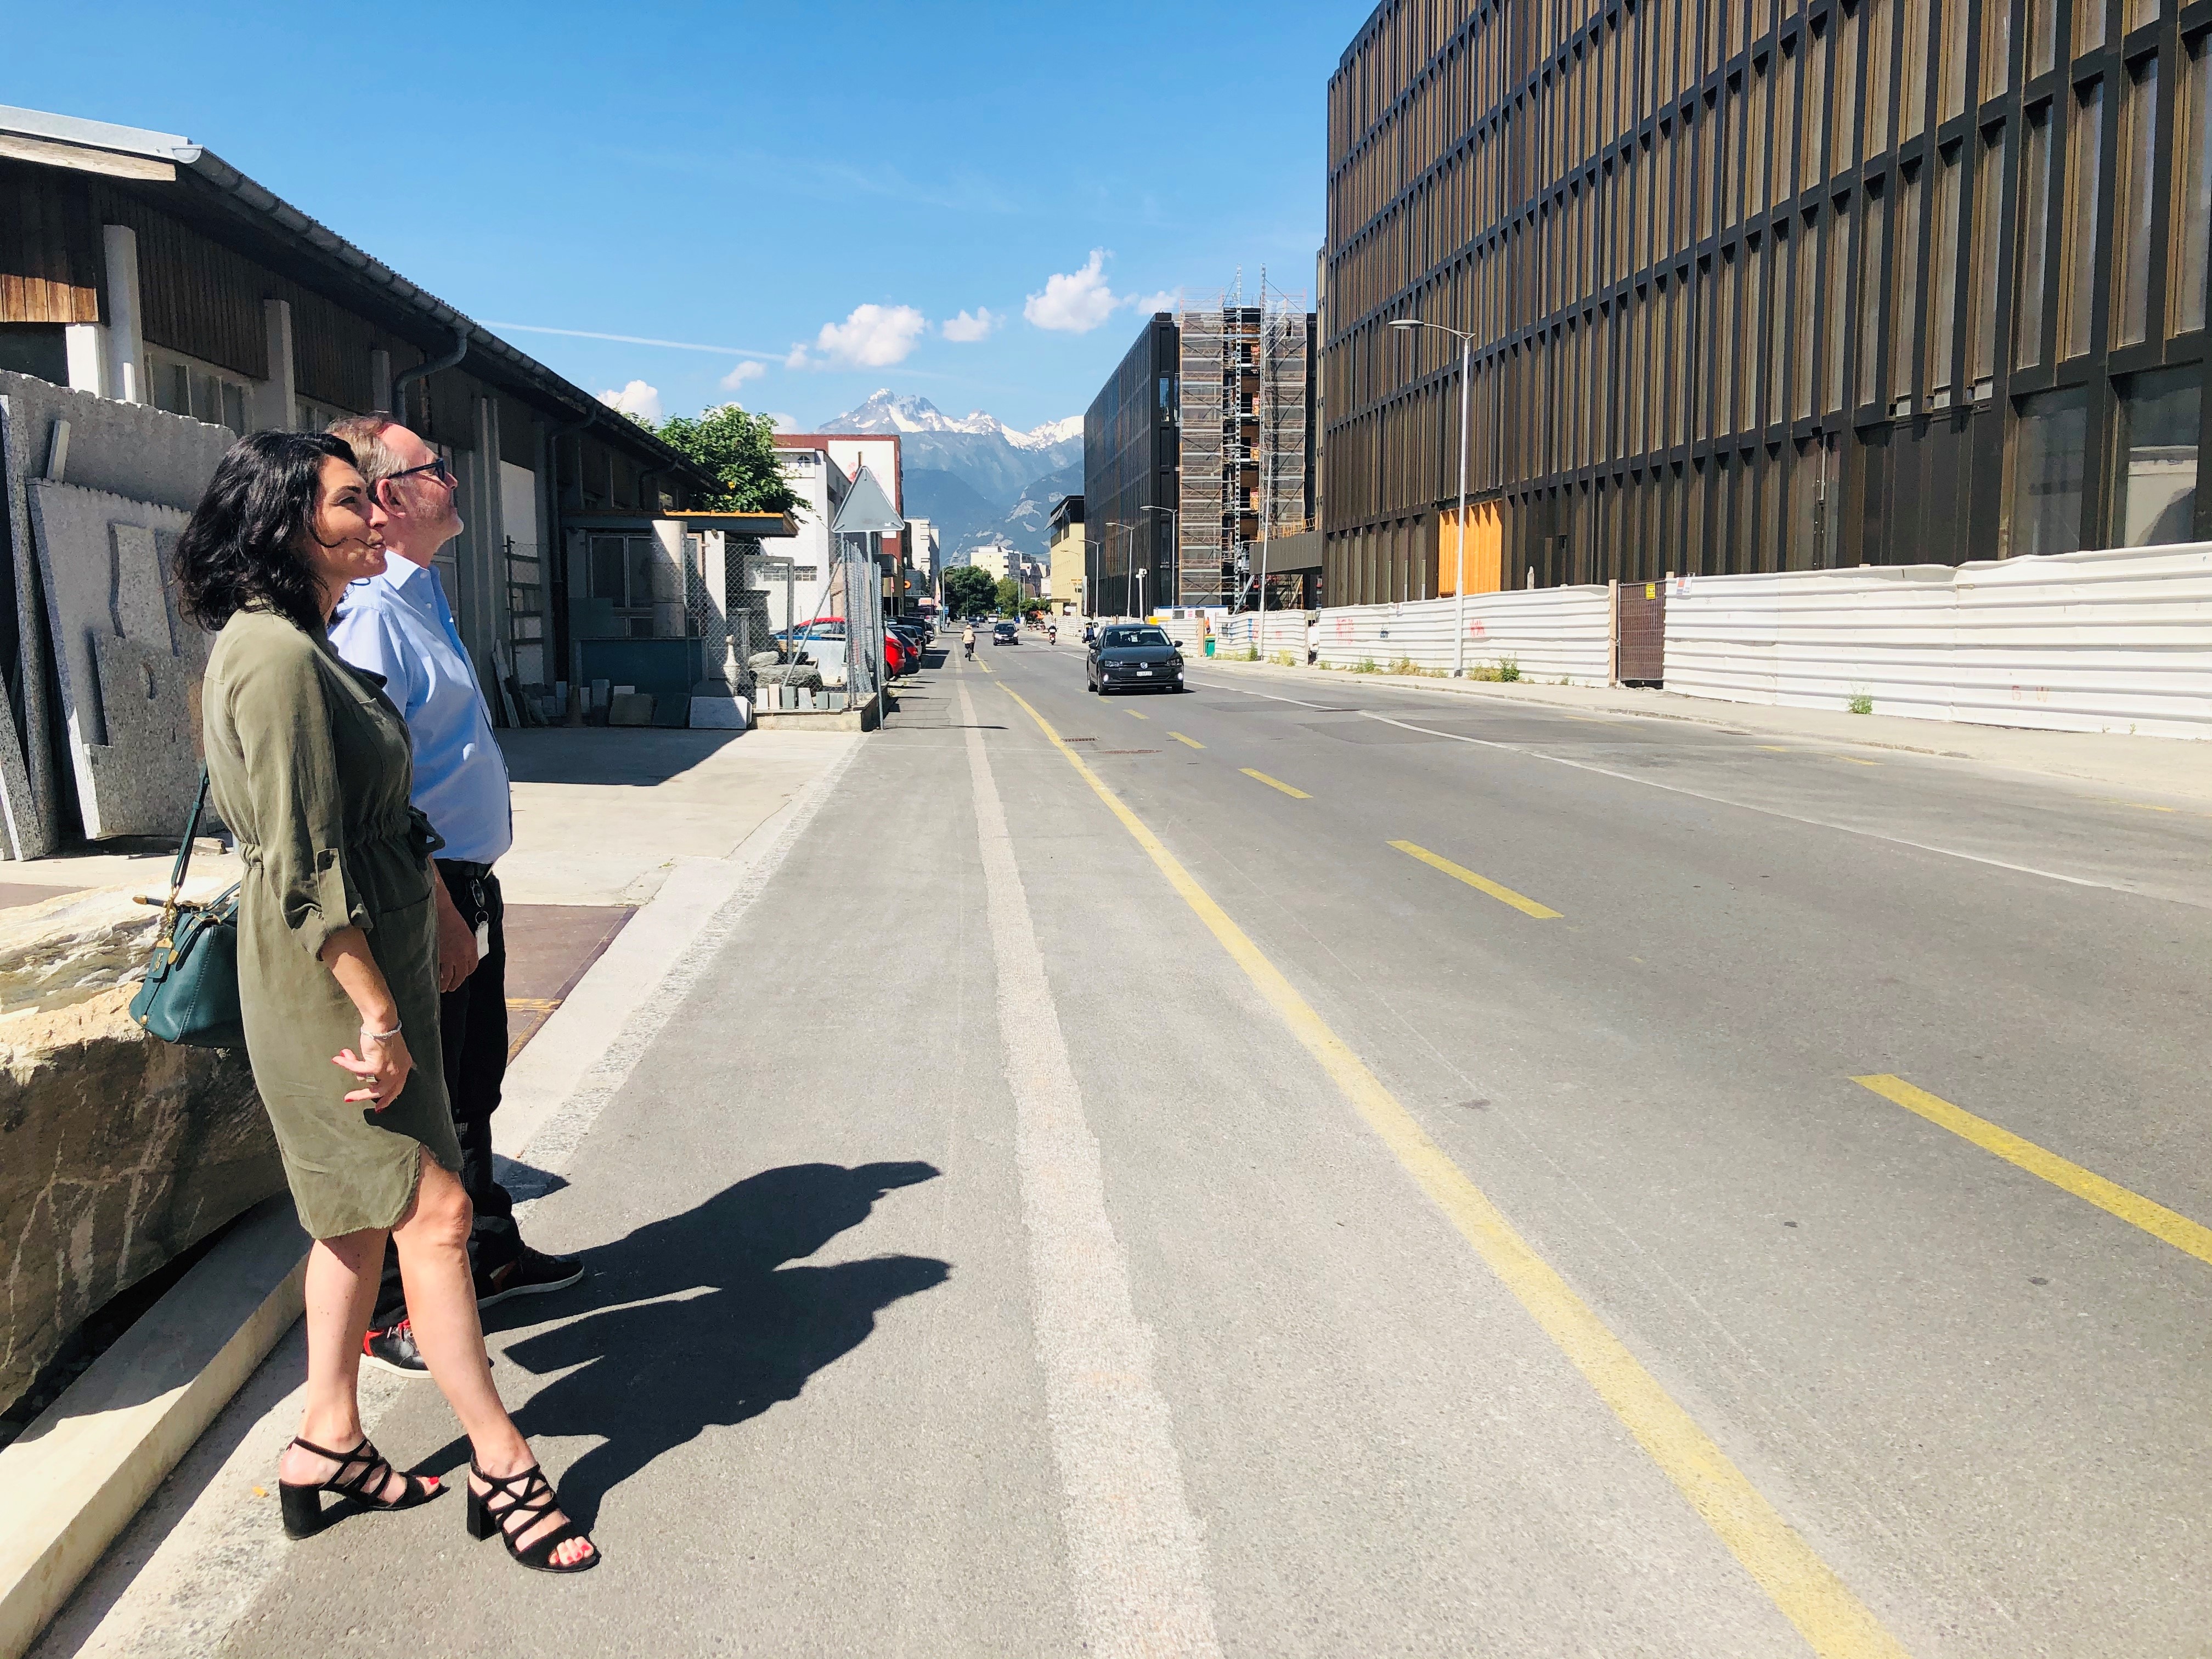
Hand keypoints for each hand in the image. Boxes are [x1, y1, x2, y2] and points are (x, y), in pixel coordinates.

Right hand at [335, 1027, 413, 1110]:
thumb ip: (380, 1064)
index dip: (388, 1098)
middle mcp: (399, 1071)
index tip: (381, 1106)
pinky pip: (357, 1070)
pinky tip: (338, 1059)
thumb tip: (364, 1077)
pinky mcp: (376, 1067)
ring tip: (342, 1061)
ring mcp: (388, 1071)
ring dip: (353, 1073)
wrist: (383, 1023)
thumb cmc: (384, 1032)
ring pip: (369, 1085)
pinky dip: (347, 1063)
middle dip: (365, 1096)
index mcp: (404, 1067)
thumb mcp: (387, 1053)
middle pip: (382, 1091)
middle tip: (351, 1099)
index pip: (397, 1088)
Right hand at [433, 879, 478, 993]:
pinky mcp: (439, 955)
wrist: (440, 909)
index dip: (466, 973)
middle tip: (452, 987)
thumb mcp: (462, 932)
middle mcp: (464, 953)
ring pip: (451, 977)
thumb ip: (463, 946)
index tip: (461, 976)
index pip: (472, 966)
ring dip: (446, 984)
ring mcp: (451, 956)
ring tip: (442, 988)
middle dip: (457, 983)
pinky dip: (437, 978)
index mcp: (472, 946)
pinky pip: (439, 972)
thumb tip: (458, 957)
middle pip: (462, 975)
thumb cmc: (449, 917)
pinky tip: (433, 980)